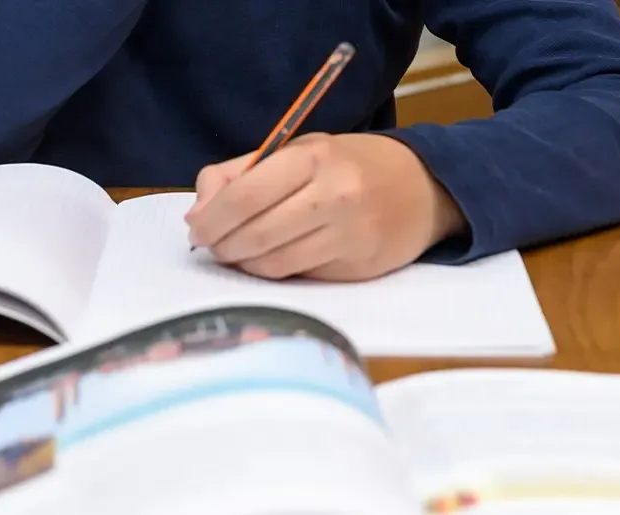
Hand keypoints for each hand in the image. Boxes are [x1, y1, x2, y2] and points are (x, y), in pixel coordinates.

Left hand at [185, 133, 465, 280]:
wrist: (422, 188)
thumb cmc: (348, 166)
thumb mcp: (298, 151)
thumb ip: (241, 173)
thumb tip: (197, 214)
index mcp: (313, 157)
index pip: (244, 196)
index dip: (211, 220)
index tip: (197, 229)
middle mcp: (333, 195)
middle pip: (254, 234)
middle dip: (222, 246)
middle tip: (212, 246)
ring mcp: (348, 234)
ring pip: (273, 263)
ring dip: (244, 263)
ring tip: (238, 252)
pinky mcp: (357, 266)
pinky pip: (298, 276)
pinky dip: (274, 271)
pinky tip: (270, 259)